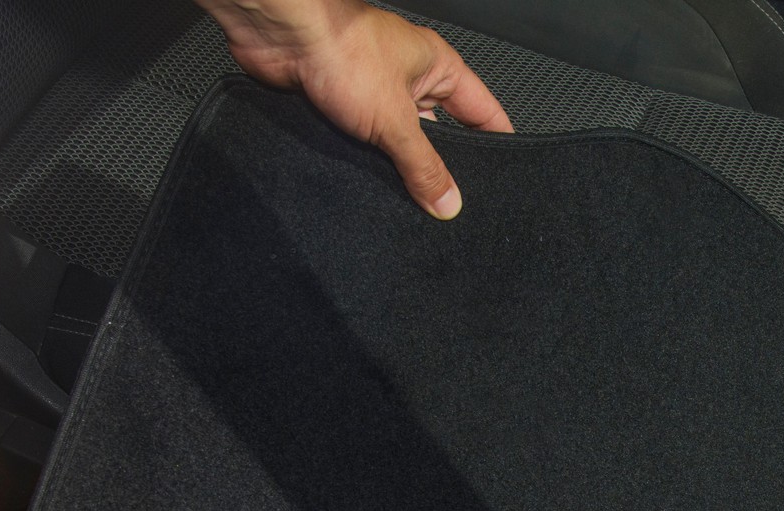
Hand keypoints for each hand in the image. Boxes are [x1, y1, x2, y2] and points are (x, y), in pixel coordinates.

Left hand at [195, 0, 512, 217]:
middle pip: (441, 132)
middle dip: (440, 164)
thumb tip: (448, 201)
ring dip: (398, 164)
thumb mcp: (396, 120)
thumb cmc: (340, 46)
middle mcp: (409, 77)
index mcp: (438, 68)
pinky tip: (369, 180)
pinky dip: (368, 161)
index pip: (483, 112)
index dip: (495, 143)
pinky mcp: (343, 103)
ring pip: (400, 141)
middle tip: (445, 199)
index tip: (503, 177)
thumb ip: (424, 166)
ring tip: (405, 194)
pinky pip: (366, 142)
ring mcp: (376, 90)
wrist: (280, 36)